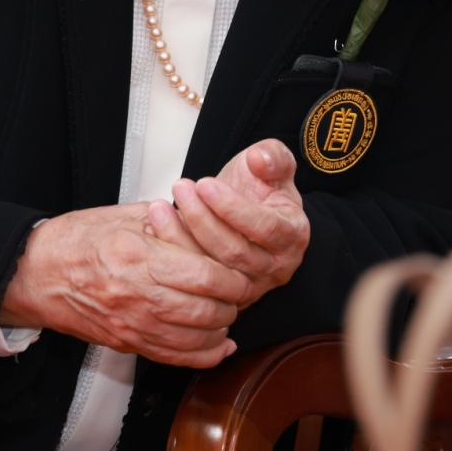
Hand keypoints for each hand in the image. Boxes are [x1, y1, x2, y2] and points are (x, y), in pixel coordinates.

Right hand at [0, 203, 245, 367]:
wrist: (33, 273)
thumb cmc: (78, 239)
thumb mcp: (127, 215)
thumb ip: (172, 221)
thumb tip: (209, 224)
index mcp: (140, 258)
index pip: (207, 277)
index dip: (233, 278)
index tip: (242, 272)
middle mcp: (138, 297)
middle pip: (206, 311)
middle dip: (233, 304)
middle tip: (240, 292)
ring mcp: (132, 326)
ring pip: (194, 340)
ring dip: (220, 329)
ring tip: (228, 314)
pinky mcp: (126, 344)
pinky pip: (173, 358)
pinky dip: (202, 355)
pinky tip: (218, 346)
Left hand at [144, 139, 309, 305]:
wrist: (250, 211)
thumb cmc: (262, 190)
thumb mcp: (274, 165)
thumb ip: (273, 157)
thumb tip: (259, 159)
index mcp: (293, 235)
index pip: (265, 227)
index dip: (233, 207)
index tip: (205, 184)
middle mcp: (276, 266)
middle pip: (235, 251)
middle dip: (202, 219)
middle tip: (181, 188)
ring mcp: (249, 284)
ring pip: (212, 268)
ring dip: (182, 236)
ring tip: (162, 206)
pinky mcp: (223, 293)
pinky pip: (195, 279)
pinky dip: (173, 253)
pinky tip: (157, 228)